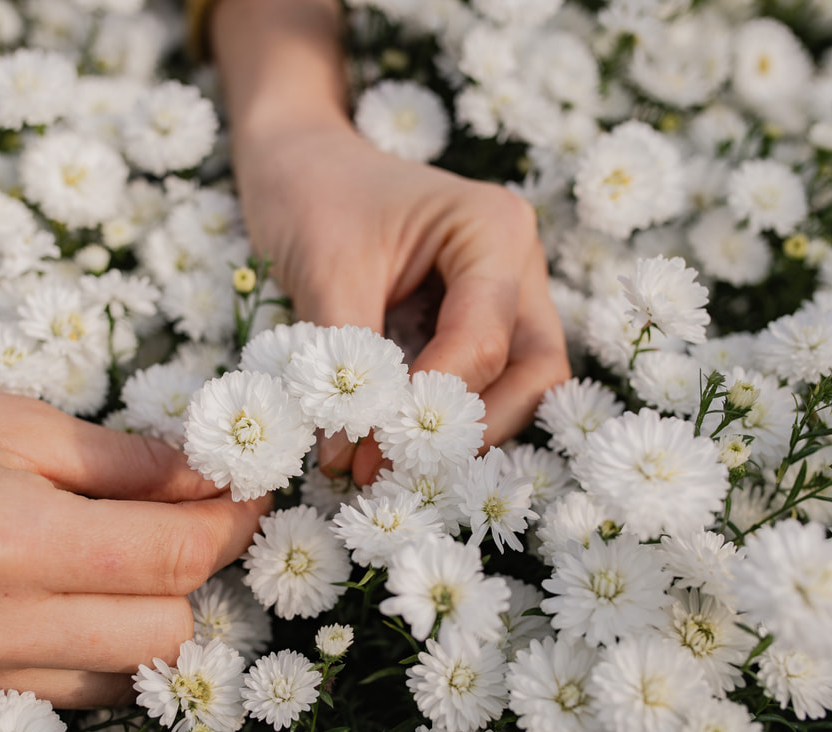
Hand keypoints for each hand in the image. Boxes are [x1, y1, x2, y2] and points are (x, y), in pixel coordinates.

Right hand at [0, 364, 268, 723]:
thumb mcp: (14, 421)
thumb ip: (128, 464)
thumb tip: (216, 482)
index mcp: (6, 537)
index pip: (173, 558)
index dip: (231, 523)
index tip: (249, 493)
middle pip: (161, 636)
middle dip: (192, 578)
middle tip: (186, 524)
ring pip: (115, 681)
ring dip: (141, 623)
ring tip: (120, 561)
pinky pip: (51, 696)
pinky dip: (79, 653)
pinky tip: (59, 599)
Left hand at [232, 122, 570, 481]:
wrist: (298, 159)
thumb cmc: (311, 192)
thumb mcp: (324, 269)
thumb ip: (342, 358)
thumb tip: (343, 454)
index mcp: (494, 229)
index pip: (485, 341)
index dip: (431, 404)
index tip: (367, 451)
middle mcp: (518, 265)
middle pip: (533, 372)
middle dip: (470, 429)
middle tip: (394, 470)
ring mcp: (506, 294)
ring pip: (519, 385)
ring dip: (461, 431)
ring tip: (384, 464)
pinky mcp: (476, 320)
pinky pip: (484, 381)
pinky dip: (443, 416)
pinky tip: (389, 442)